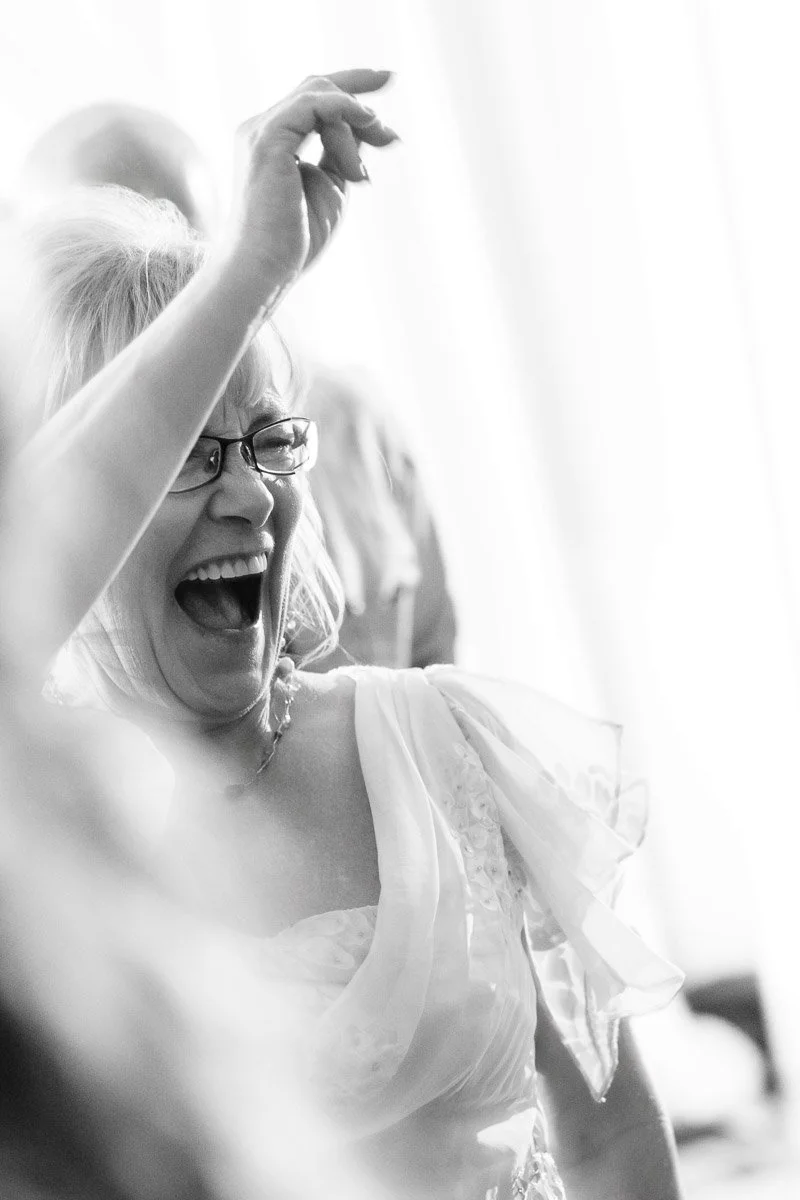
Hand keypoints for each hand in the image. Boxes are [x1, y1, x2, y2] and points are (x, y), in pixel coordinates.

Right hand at [225, 69, 397, 288]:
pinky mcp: (267, 139)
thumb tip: (368, 127)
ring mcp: (261, 131)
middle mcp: (261, 128)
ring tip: (378, 147)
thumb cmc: (295, 239)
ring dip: (357, 119)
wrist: (266, 267)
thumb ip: (342, 152)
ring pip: (319, 96)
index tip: (386, 85)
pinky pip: (311, 104)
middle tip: (393, 82)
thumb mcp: (331, 185)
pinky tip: (368, 122)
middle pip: (315, 86)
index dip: (350, 89)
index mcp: (273, 140)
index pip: (312, 99)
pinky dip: (343, 109)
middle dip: (359, 85)